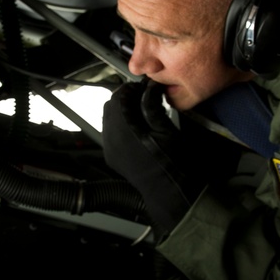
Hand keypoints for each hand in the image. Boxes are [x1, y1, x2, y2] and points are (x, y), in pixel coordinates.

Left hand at [102, 79, 234, 236]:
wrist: (170, 191)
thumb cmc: (172, 160)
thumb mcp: (165, 128)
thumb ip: (152, 104)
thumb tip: (149, 88)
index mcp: (123, 130)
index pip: (118, 98)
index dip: (130, 89)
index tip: (143, 88)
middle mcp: (110, 139)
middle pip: (110, 108)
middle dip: (124, 100)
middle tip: (142, 98)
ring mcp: (109, 150)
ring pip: (108, 121)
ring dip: (121, 113)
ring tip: (140, 113)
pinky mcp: (112, 158)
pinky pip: (110, 135)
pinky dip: (119, 126)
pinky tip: (136, 128)